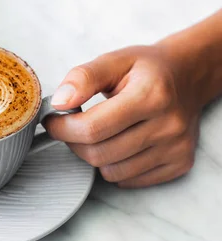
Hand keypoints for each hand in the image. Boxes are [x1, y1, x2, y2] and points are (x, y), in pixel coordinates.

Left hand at [44, 45, 201, 187]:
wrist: (188, 76)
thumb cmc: (146, 69)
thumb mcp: (114, 60)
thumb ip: (83, 77)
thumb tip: (59, 102)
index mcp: (150, 95)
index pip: (92, 128)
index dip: (62, 128)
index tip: (52, 120)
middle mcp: (168, 125)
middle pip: (99, 153)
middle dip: (73, 142)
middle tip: (70, 127)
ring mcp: (177, 148)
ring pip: (112, 172)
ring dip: (94, 156)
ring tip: (97, 133)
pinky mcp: (180, 164)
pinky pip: (130, 180)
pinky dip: (115, 166)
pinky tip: (118, 144)